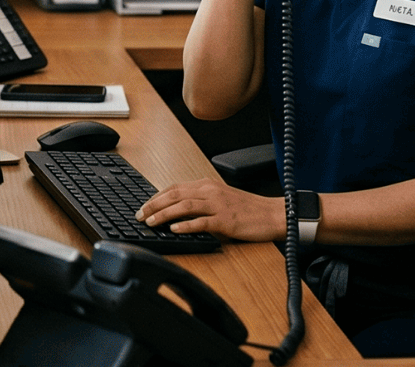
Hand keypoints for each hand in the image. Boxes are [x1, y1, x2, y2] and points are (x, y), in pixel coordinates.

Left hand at [136, 178, 284, 240]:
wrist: (274, 214)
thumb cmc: (248, 209)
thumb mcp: (221, 199)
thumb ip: (201, 202)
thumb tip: (177, 212)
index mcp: (207, 185)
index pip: (174, 188)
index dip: (156, 197)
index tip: (143, 206)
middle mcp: (210, 191)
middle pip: (174, 194)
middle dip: (153, 205)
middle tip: (139, 215)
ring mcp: (218, 205)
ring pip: (184, 206)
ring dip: (164, 214)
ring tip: (150, 222)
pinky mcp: (226, 220)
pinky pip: (202, 222)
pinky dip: (186, 225)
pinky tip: (174, 229)